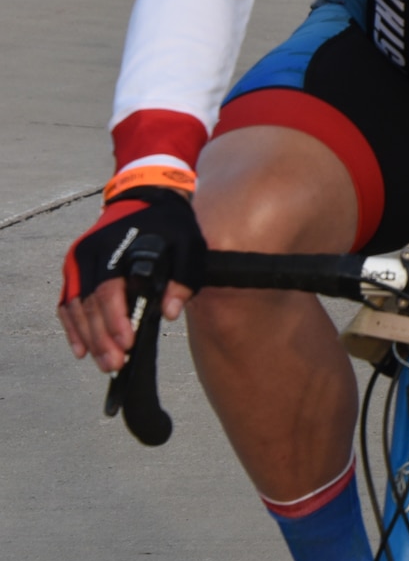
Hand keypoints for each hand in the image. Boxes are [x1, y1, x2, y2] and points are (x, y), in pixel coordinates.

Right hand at [58, 189, 204, 372]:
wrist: (147, 195)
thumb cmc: (170, 223)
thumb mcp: (188, 245)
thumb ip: (181, 279)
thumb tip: (170, 313)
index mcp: (115, 248)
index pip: (109, 291)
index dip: (116, 320)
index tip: (127, 344)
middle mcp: (89, 255)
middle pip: (89, 305)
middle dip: (102, 338)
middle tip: (115, 364)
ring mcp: (78, 261)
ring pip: (75, 307)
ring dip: (88, 338)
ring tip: (104, 363)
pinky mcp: (75, 268)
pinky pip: (68, 302)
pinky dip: (73, 327)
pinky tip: (82, 349)